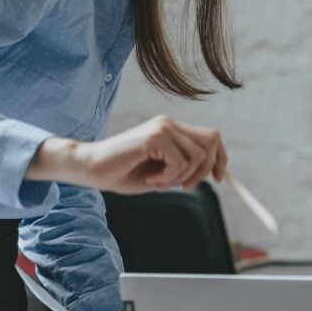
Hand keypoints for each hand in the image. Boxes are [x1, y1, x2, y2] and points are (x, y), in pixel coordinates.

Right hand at [26, 115, 226, 193]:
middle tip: (184, 187)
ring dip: (181, 177)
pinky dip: (169, 178)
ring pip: (197, 156)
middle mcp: (169, 124)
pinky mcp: (154, 136)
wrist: (91, 169)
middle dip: (204, 170)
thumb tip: (213, 172)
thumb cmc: (122, 173)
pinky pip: (180, 163)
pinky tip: (150, 179)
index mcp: (172, 130)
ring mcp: (162, 127)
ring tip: (157, 182)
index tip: (218, 179)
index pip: (211, 137)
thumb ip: (185, 169)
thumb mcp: (162, 173)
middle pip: (211, 142)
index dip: (220, 158)